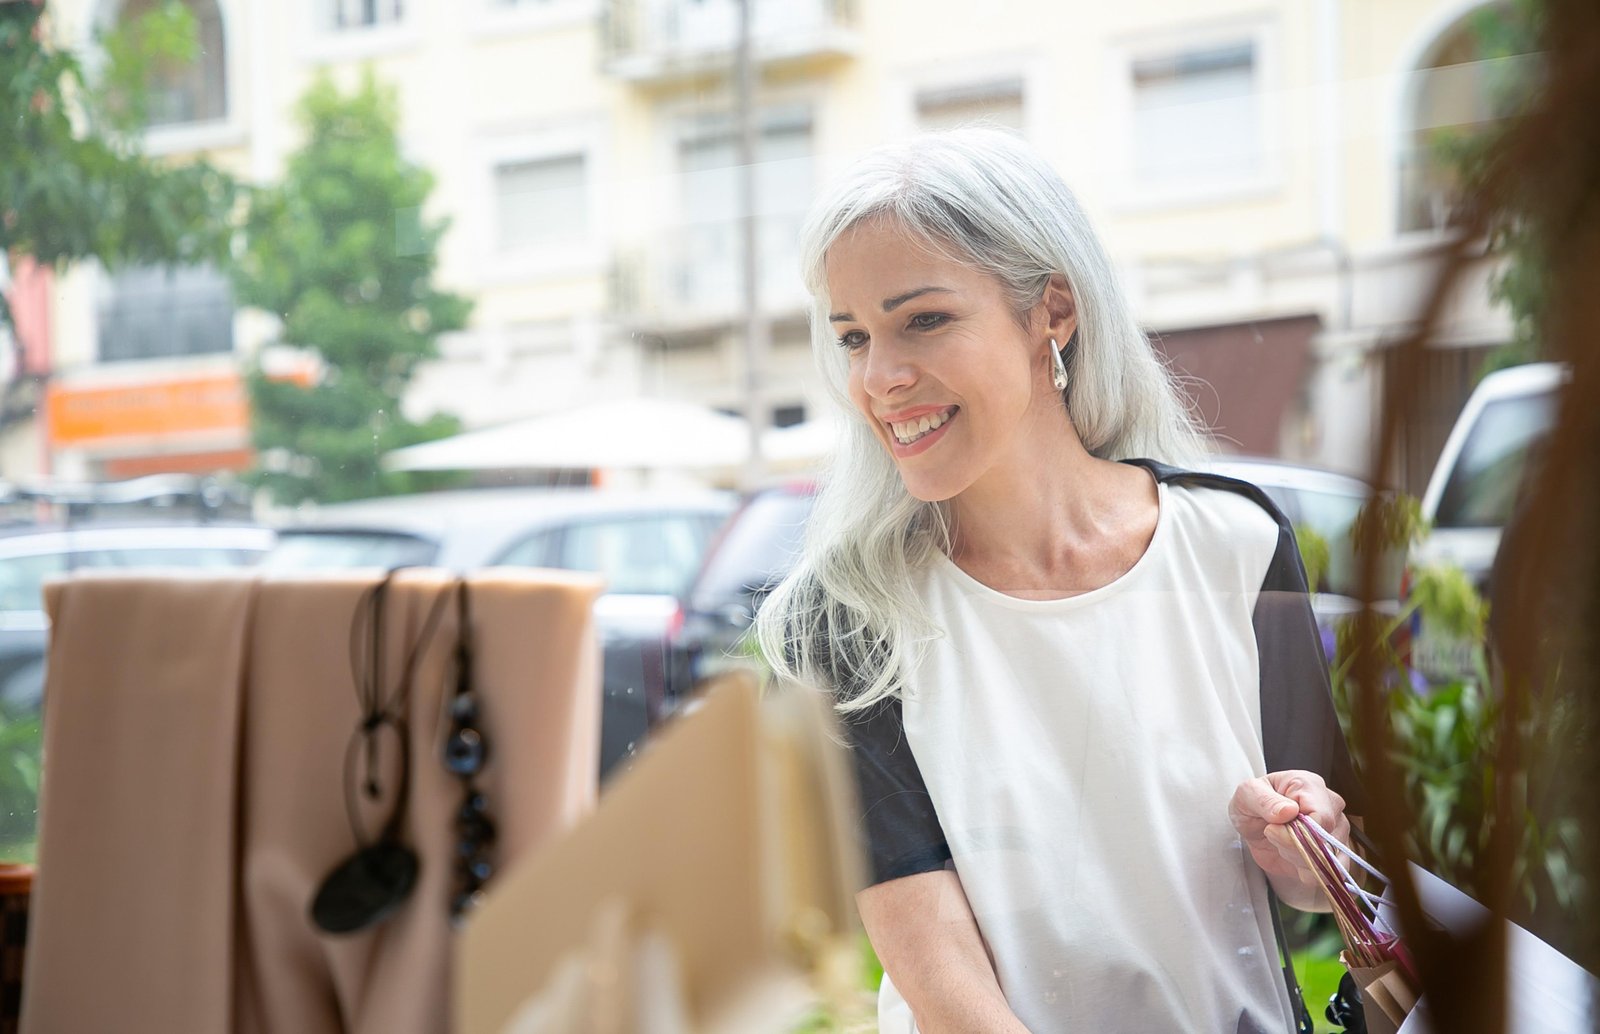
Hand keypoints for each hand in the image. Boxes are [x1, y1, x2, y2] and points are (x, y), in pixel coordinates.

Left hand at [1228, 771, 1350, 903]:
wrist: (1252, 824)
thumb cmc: (1252, 803)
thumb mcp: (1247, 795)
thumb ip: (1265, 801)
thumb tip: (1290, 810)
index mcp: (1312, 787)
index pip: (1322, 817)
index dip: (1297, 832)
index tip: (1271, 830)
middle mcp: (1332, 808)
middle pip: (1326, 841)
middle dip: (1292, 846)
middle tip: (1271, 834)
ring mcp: (1337, 832)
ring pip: (1328, 860)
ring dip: (1297, 859)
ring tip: (1281, 844)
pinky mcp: (1334, 854)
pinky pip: (1328, 874)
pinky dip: (1305, 872)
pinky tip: (1291, 858)